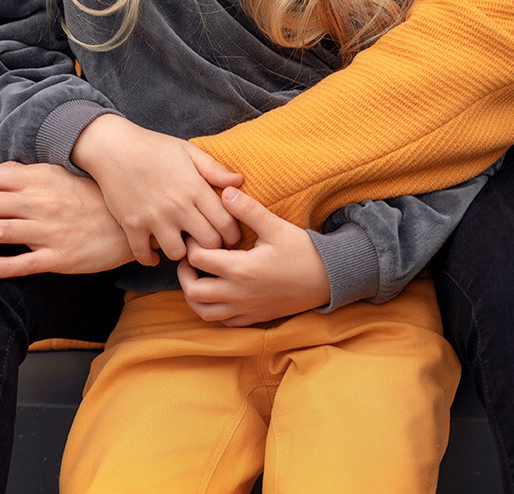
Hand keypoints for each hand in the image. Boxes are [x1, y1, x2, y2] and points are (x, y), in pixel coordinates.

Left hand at [0, 161, 130, 277]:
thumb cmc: (88, 197)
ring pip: (1, 230)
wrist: (128, 220)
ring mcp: (50, 229)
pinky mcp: (61, 255)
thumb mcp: (54, 176)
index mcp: (36, 178)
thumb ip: (16, 173)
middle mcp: (40, 201)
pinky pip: (28, 261)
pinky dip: (5, 264)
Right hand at [70, 114, 243, 266]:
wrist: (115, 147)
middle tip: (207, 245)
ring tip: (181, 244)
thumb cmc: (155, 147)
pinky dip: (151, 258)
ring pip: (177, 254)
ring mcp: (154, 218)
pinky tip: (155, 252)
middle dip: (212, 248)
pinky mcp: (132, 225)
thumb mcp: (189, 151)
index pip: (226, 224)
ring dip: (181, 252)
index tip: (229, 237)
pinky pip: (144, 255)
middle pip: (207, 244)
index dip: (232, 236)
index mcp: (195, 188)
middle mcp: (177, 206)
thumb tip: (239, 182)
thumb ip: (215, 169)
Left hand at [177, 187, 330, 325]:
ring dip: (194, 296)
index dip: (191, 246)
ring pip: (204, 313)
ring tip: (198, 277)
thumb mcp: (275, 226)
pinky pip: (223, 322)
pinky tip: (217, 293)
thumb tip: (224, 192)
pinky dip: (212, 310)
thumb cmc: (302, 251)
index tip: (197, 235)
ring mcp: (246, 310)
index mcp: (241, 270)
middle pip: (193, 293)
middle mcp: (238, 294)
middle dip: (184, 274)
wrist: (328, 279)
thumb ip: (248, 210)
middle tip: (189, 258)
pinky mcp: (254, 318)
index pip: (198, 260)